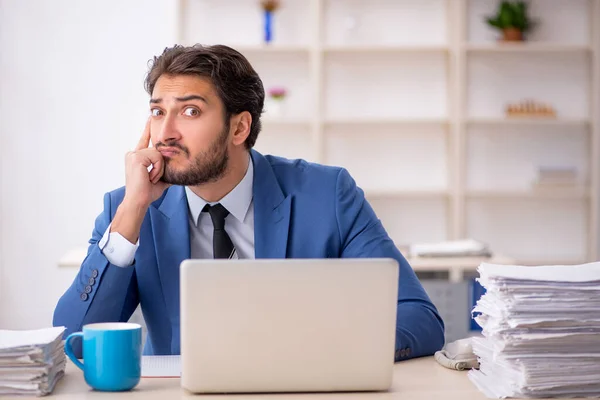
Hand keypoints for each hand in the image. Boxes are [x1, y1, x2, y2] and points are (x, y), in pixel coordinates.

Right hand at [110, 119, 170, 242]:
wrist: (139, 201)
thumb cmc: (147, 192)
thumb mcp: (160, 179)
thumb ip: (166, 170)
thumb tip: (179, 170)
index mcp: (137, 157)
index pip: (145, 141)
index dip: (148, 129)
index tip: (150, 117)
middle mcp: (133, 153)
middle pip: (158, 149)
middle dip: (160, 166)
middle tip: (151, 178)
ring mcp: (134, 154)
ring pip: (158, 153)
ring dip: (159, 168)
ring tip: (151, 178)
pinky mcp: (136, 156)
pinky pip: (157, 157)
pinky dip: (157, 168)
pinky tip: (150, 176)